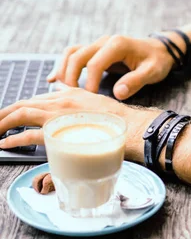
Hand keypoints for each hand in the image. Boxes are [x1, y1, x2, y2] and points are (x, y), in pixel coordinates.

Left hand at [0, 88, 160, 161]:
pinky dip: (15, 139)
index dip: (18, 108)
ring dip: (3, 124)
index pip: (36, 99)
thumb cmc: (116, 121)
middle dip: (4, 114)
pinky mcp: (61, 129)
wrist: (131, 127)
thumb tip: (62, 98)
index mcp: (69, 94)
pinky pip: (30, 133)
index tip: (8, 117)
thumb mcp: (94, 103)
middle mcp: (62, 100)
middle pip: (24, 104)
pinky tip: (6, 144)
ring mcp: (61, 113)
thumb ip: (76, 100)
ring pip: (22, 115)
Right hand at [47, 34, 175, 99]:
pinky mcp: (96, 51)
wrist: (160, 49)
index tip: (90, 100)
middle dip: (70, 77)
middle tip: (71, 98)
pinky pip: (74, 54)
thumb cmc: (157, 61)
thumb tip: (118, 93)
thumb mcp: (152, 71)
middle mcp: (104, 41)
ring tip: (61, 90)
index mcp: (117, 44)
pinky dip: (63, 65)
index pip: (95, 63)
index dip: (89, 83)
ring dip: (63, 70)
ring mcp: (98, 44)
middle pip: (77, 56)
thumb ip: (136, 81)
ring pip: (71, 53)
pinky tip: (54, 79)